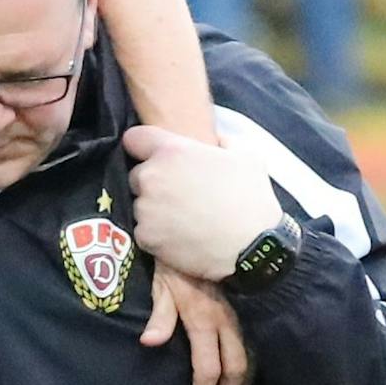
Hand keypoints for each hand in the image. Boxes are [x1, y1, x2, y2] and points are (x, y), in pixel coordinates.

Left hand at [126, 125, 282, 282]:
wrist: (251, 246)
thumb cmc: (251, 198)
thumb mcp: (245, 157)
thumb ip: (221, 143)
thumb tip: (215, 140)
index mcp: (172, 151)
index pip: (134, 138)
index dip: (143, 147)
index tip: (154, 156)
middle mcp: (151, 177)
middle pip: (137, 174)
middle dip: (152, 181)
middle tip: (179, 193)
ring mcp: (145, 208)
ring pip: (139, 203)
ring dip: (154, 208)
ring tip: (183, 217)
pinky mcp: (144, 235)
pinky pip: (143, 229)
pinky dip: (156, 233)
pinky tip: (180, 235)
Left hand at [139, 267, 252, 384]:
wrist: (207, 227)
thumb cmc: (177, 257)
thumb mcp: (162, 283)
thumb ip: (160, 315)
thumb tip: (150, 342)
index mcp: (203, 319)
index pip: (208, 368)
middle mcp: (228, 320)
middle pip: (237, 367)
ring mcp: (243, 313)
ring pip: (254, 355)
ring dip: (245, 379)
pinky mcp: (251, 305)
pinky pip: (259, 339)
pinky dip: (256, 359)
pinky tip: (250, 366)